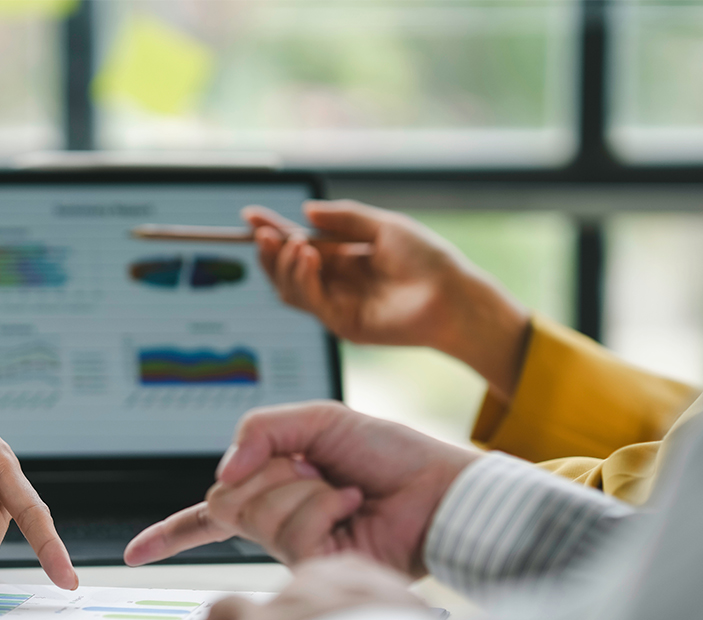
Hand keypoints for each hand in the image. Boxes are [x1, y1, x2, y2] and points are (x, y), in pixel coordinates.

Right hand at [125, 402, 478, 574]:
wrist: (441, 487)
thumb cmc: (390, 454)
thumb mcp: (317, 419)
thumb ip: (260, 430)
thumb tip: (224, 473)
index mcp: (271, 491)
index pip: (208, 516)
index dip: (169, 534)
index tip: (134, 553)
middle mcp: (276, 523)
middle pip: (224, 502)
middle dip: (269, 472)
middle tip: (316, 469)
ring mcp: (295, 549)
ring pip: (256, 516)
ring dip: (304, 489)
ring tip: (345, 492)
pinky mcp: (318, 568)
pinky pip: (292, 534)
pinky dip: (325, 508)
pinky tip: (354, 508)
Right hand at [243, 200, 530, 400]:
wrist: (454, 295)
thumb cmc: (428, 260)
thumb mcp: (384, 226)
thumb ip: (345, 219)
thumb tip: (306, 211)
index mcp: (344, 258)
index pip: (298, 245)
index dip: (272, 231)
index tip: (249, 215)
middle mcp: (336, 283)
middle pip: (285, 271)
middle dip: (270, 252)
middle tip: (265, 234)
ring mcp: (337, 306)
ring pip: (290, 290)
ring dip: (284, 265)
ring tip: (295, 243)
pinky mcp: (343, 325)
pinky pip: (310, 303)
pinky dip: (303, 279)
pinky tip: (309, 257)